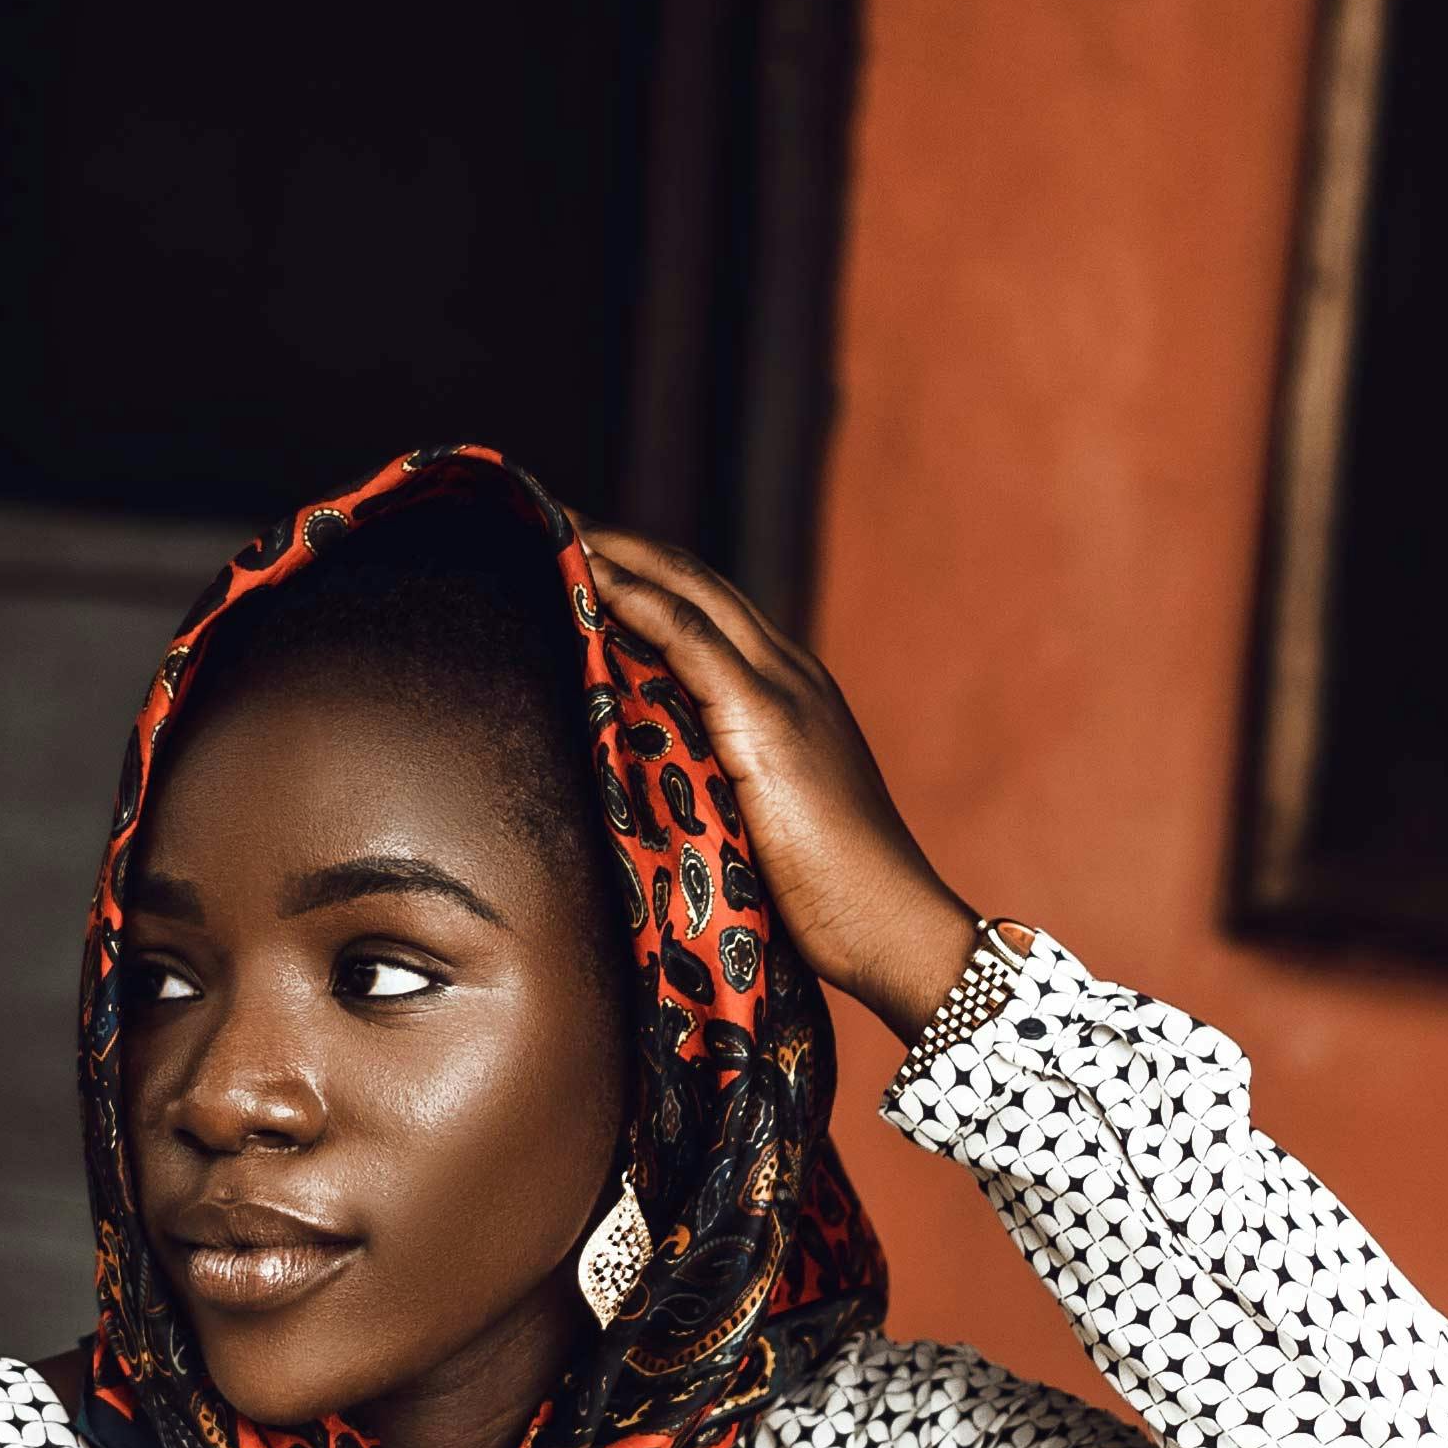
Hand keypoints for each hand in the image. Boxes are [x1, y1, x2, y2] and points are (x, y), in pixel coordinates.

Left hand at [578, 535, 980, 1034]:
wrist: (892, 930)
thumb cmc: (828, 903)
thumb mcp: (757, 829)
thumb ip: (715, 792)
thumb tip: (650, 799)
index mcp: (790, 699)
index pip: (710, 616)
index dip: (650, 579)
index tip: (585, 556)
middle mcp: (791, 677)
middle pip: (697, 585)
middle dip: (625, 547)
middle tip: (554, 517)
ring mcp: (785, 694)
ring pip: (692, 595)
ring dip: (621, 555)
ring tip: (558, 527)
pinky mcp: (770, 723)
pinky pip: (693, 639)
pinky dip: (640, 600)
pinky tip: (593, 577)